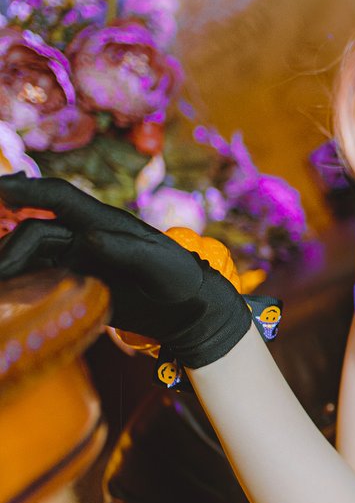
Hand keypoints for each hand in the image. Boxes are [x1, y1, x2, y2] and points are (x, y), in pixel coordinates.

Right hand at [0, 172, 250, 368]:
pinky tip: (11, 293)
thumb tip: (87, 239)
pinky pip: (40, 277)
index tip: (0, 190)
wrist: (187, 312)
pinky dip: (22, 282)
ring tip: (2, 282)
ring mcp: (77, 259)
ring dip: (11, 262)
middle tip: (0, 271)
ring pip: (32, 254)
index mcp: (103, 222)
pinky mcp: (75, 283)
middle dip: (10, 245)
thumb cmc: (178, 279)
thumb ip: (125, 250)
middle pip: (35, 231)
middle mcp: (84, 236)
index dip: (27, 190)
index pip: (58, 197)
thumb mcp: (158, 264)